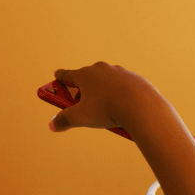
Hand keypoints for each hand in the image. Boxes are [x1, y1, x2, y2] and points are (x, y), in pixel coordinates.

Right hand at [51, 63, 170, 133]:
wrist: (142, 106)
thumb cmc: (109, 109)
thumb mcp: (82, 117)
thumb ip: (65, 120)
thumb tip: (53, 125)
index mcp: (85, 75)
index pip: (67, 74)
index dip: (60, 77)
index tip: (57, 75)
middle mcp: (102, 69)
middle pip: (88, 77)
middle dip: (84, 88)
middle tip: (82, 101)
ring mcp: (120, 72)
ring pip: (107, 81)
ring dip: (103, 91)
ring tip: (106, 108)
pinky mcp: (135, 79)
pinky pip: (124, 87)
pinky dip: (121, 94)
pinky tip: (123, 106)